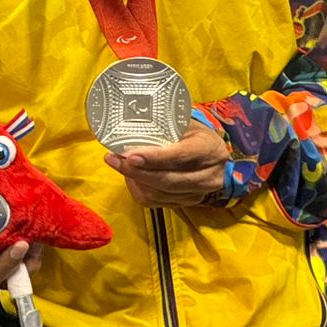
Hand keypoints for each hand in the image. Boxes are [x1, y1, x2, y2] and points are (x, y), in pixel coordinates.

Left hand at [103, 118, 227, 207]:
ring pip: (158, 194)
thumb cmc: (194, 134)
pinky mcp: (186, 203)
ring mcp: (198, 193)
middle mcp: (208, 175)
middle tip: (113, 159)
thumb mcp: (185, 123)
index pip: (180, 156)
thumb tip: (127, 124)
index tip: (130, 156)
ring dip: (134, 180)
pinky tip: (131, 176)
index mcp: (209, 149)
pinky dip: (138, 189)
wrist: (213, 156)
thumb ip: (163, 126)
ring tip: (119, 164)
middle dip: (136, 172)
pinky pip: (155, 202)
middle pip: (167, 180)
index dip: (154, 158)